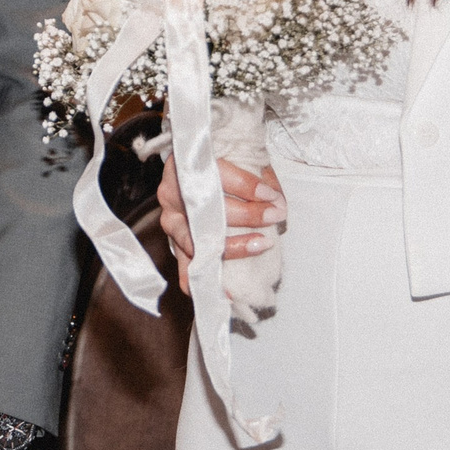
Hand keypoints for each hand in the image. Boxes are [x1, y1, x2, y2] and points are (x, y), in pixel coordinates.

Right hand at [156, 150, 284, 292]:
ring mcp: (172, 221)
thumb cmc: (216, 164)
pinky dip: (207, 282)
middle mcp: (172, 194)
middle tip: (274, 215)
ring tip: (260, 245)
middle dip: (247, 214)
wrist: (189, 168)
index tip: (271, 195)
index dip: (245, 185)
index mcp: (185, 166)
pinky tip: (228, 292)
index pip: (215, 174)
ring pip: (198, 241)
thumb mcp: (237, 157)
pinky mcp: (175, 243)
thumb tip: (277, 201)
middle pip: (207, 209)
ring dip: (233, 247)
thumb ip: (257, 175)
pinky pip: (186, 268)